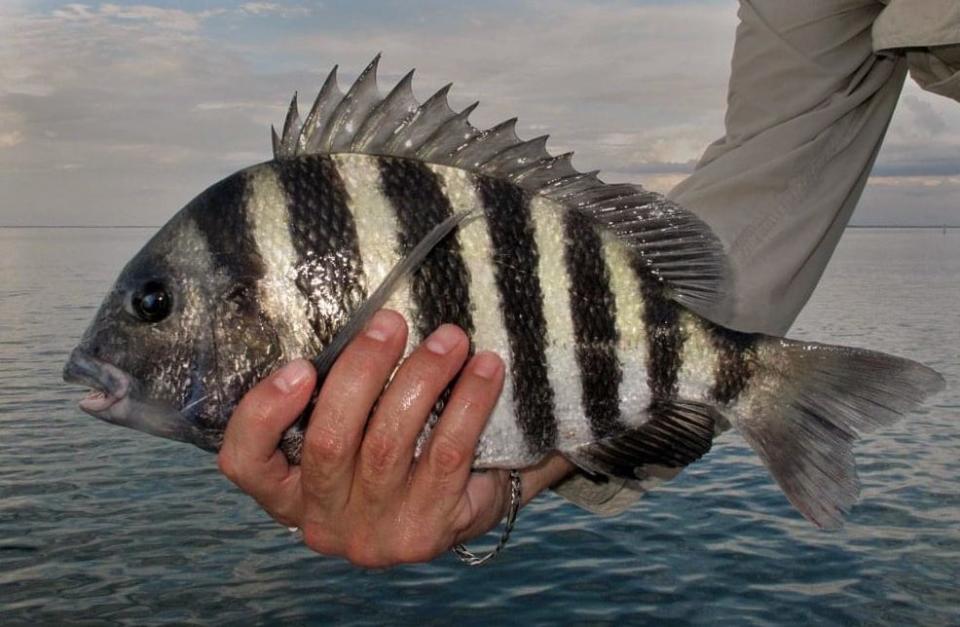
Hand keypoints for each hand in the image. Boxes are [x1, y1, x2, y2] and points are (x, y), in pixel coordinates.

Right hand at [217, 309, 572, 567]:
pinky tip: (485, 368)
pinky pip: (447, 454)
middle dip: (362, 370)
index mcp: (288, 492)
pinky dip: (468, 403)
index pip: (245, 462)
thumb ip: (337, 394)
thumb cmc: (396, 452)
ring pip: (388, 443)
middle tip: (392, 323)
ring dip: (422, 377)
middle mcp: (324, 521)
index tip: (301, 366)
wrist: (466, 504)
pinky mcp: (428, 531)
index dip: (264, 413)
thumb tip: (359, 324)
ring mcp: (375, 534)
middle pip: (328, 441)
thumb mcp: (352, 432)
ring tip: (450, 338)